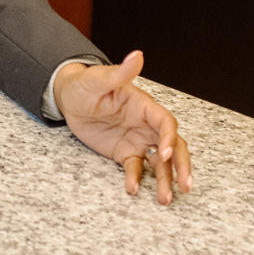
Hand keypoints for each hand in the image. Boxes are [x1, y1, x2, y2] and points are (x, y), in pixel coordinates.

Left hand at [53, 50, 191, 204]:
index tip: (164, 153)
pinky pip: (135, 168)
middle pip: (172, 146)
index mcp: (144, 106)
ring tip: (165, 199)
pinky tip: (132, 190)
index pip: (166, 122)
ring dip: (165, 180)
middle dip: (181, 165)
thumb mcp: (98, 78)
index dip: (168, 138)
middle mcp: (146, 125)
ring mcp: (137, 139)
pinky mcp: (124, 152)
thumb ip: (120, 72)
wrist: (68, 99)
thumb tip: (137, 55)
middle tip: (186, 185)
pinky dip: (136, 179)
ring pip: (159, 163)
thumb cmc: (84, 84)